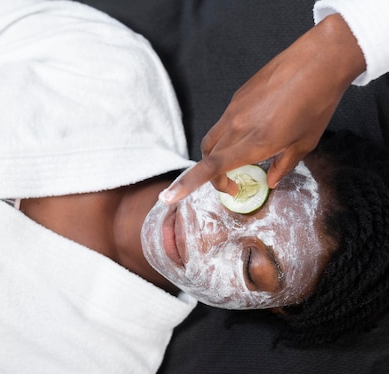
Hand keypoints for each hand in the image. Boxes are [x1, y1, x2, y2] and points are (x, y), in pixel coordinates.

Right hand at [159, 14, 365, 203]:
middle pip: (207, 157)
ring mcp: (234, 110)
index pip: (211, 167)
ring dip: (216, 157)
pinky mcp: (237, 97)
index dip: (187, 184)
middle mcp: (237, 126)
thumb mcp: (305, 143)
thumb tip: (271, 181)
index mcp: (254, 142)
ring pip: (211, 140)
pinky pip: (223, 123)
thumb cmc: (317, 103)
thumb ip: (283, 166)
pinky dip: (228, 136)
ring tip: (239, 161)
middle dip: (214, 177)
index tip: (170, 197)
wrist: (318, 62)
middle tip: (233, 186)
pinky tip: (252, 132)